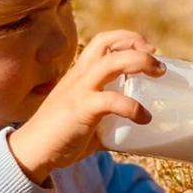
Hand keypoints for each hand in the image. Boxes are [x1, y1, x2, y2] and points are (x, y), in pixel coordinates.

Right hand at [8, 30, 164, 183]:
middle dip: (137, 45)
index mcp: (80, 74)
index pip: (103, 41)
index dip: (128, 39)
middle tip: (159, 63)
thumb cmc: (60, 137)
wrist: (33, 153)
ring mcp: (79, 90)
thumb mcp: (88, 119)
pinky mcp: (81, 109)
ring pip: (111, 62)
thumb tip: (135, 132)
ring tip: (159, 74)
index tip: (149, 50)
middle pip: (107, 43)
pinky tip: (144, 118)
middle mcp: (79, 75)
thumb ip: (109, 121)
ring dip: (140, 63)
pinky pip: (112, 100)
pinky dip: (133, 107)